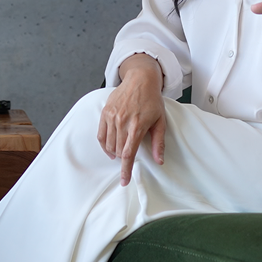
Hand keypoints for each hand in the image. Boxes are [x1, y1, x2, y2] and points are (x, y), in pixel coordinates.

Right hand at [99, 55, 165, 186]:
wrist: (140, 79)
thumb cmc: (152, 100)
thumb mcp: (160, 121)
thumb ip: (158, 142)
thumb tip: (159, 161)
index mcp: (137, 126)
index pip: (128, 154)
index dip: (125, 170)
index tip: (124, 181)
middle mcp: (122, 122)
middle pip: (117, 151)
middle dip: (122, 159)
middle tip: (128, 156)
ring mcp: (112, 116)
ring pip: (108, 144)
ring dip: (113, 152)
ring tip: (120, 151)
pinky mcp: (105, 112)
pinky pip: (100, 134)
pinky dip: (103, 144)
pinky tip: (109, 146)